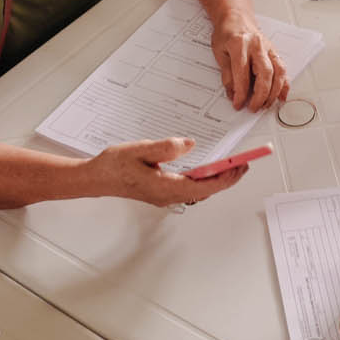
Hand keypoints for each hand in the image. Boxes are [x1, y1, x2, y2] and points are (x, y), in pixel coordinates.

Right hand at [87, 137, 244, 206]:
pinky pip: (190, 186)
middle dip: (227, 176)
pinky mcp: (162, 191)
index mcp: (167, 186)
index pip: (207, 186)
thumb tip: (190, 144)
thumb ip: (166, 148)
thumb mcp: (140, 150)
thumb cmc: (114, 166)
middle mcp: (169, 194)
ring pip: (199, 189)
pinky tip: (205, 167)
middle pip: (207, 189)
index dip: (228, 177)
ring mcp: (166, 194)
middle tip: (243, 162)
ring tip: (230, 164)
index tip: (242, 165)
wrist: (96, 178)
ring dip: (216, 178)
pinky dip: (203, 177)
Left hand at [210, 14, 287, 110]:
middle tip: (254, 107)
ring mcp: (268, 48)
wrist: (236, 17)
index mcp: (239, 44)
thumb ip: (227, 75)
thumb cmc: (226, 32)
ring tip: (266, 104)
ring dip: (274, 92)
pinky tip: (281, 95)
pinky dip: (284, 84)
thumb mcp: (219, 53)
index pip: (242, 73)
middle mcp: (257, 45)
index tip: (238, 104)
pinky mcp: (274, 52)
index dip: (241, 92)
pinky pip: (283, 69)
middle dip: (261, 95)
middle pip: (264, 73)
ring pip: (278, 72)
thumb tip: (233, 94)